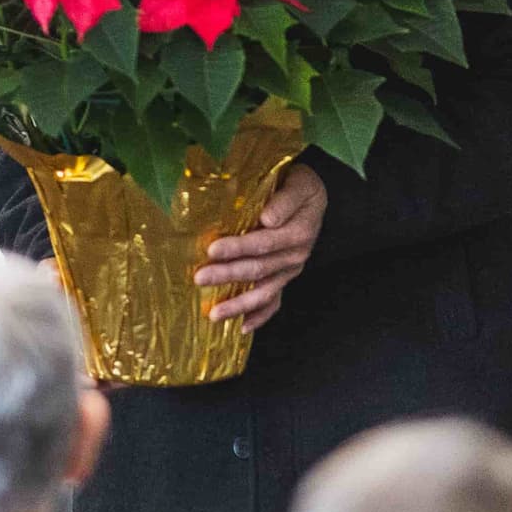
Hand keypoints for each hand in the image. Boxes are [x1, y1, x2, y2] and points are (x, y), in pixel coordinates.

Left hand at [196, 164, 325, 328]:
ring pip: (263, 292)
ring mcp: (289, 270)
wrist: (312, 196)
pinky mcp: (284, 277)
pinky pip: (274, 302)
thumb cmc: (300, 185)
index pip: (263, 243)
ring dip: (238, 304)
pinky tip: (241, 329)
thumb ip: (285, 199)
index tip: (212, 249)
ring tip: (213, 315)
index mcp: (298, 232)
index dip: (238, 248)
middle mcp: (295, 256)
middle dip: (227, 276)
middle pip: (258, 269)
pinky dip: (259, 317)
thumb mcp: (300, 182)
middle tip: (199, 278)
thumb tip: (267, 219)